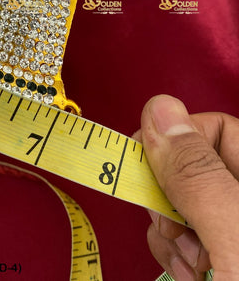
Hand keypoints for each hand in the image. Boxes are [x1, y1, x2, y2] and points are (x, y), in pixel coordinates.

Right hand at [139, 95, 238, 280]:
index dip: (175, 142)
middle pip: (189, 165)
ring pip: (178, 200)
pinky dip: (173, 251)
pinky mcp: (217, 254)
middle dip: (169, 196)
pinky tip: (189, 275)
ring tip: (191, 267)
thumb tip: (160, 111)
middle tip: (175, 229)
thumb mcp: (233, 240)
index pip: (215, 128)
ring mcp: (230, 227)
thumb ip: (198, 176)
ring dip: (168, 231)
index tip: (146, 171)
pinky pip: (180, 233)